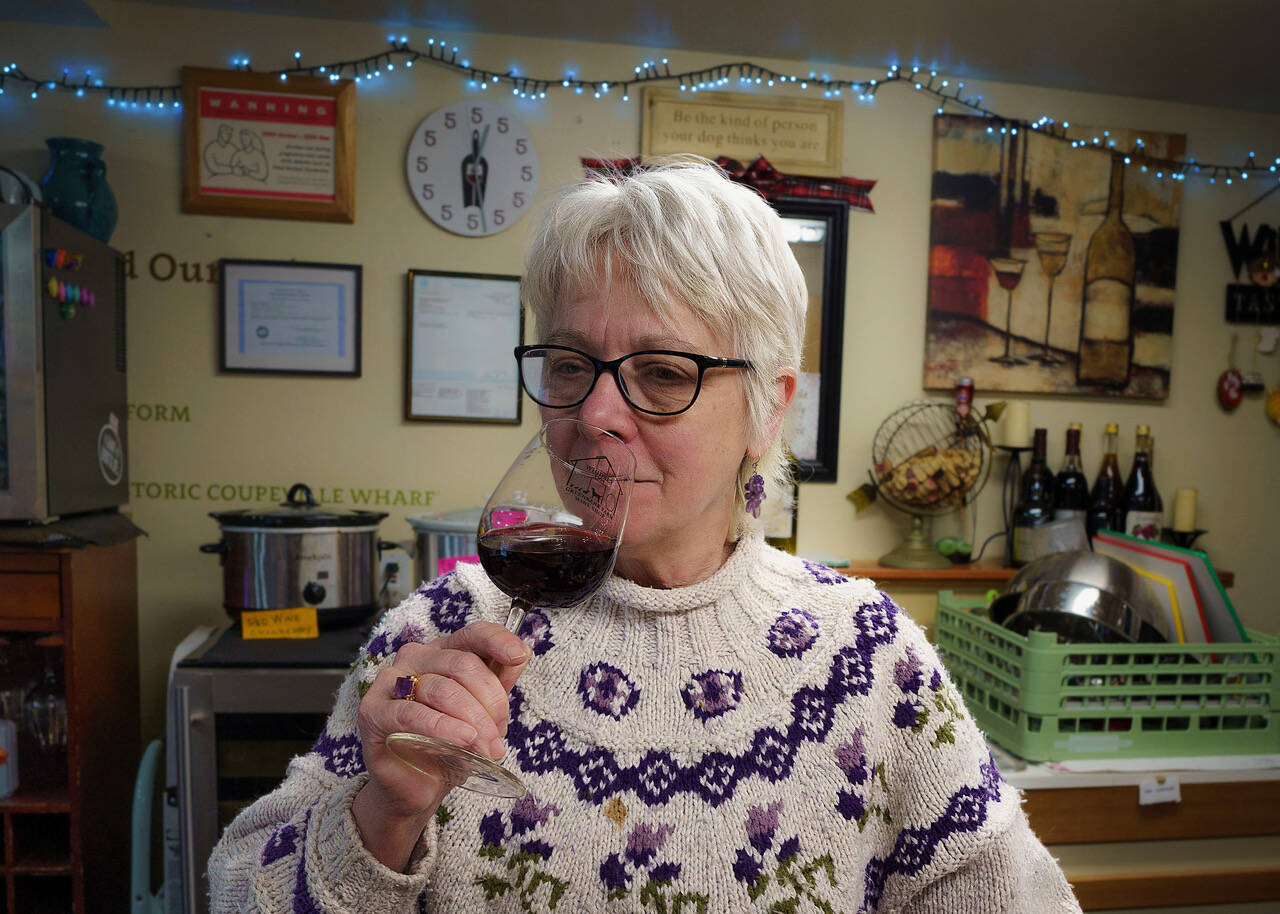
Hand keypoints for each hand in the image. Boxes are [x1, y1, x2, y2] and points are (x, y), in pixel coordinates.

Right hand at [352, 622, 529, 869]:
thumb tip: (520, 654)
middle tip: (499, 735)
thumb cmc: (448, 744)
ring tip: (487, 747)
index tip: (518, 656)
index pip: (472, 634)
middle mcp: (415, 659)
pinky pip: (411, 713)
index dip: (498, 641)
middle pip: (462, 664)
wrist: (417, 787)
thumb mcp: (483, 712)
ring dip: (473, 721)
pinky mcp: (373, 711)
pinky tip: (462, 740)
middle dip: (490, 702)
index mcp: (443, 652)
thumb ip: (499, 681)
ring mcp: (389, 682)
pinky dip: (442, 727)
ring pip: (442, 689)